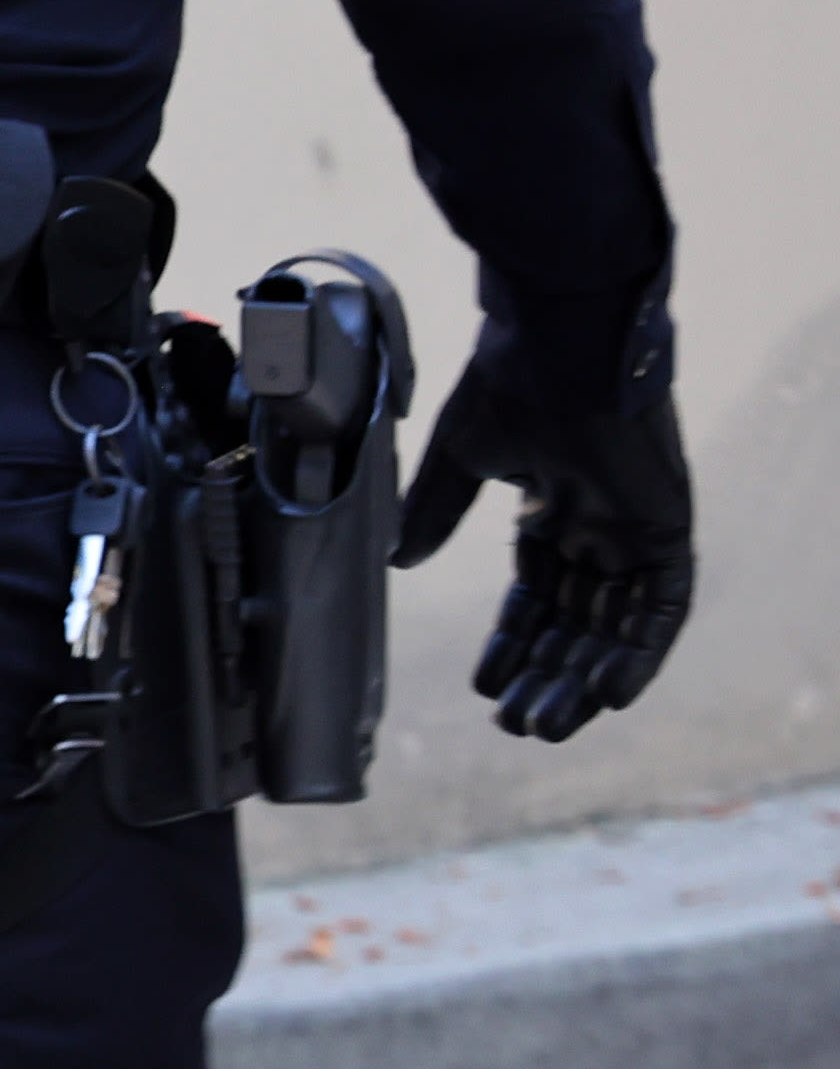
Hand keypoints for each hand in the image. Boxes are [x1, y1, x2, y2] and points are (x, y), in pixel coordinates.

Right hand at [394, 323, 692, 741]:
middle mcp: (600, 527)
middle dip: (547, 677)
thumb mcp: (461, 461)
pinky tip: (609, 693)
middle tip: (516, 726)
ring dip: (586, 679)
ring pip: (616, 626)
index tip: (483, 688)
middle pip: (578, 623)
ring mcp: (636, 529)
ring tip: (545, 725)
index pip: (539, 598)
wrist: (558, 342)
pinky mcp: (667, 529)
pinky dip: (640, 651)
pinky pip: (664, 607)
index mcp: (554, 510)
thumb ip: (436, 511)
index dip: (512, 645)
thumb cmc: (509, 385)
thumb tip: (400, 558)